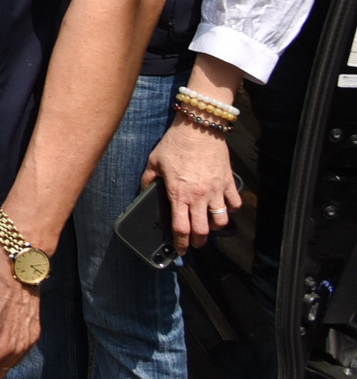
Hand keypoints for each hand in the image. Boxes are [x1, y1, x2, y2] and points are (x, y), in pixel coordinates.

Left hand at [143, 115, 241, 252]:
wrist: (198, 128)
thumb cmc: (175, 144)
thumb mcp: (154, 162)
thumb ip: (148, 179)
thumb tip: (143, 189)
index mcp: (178, 194)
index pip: (180, 228)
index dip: (180, 243)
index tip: (180, 250)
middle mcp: (198, 196)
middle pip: (202, 231)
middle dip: (198, 242)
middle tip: (195, 244)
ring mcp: (216, 190)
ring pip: (221, 221)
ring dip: (215, 228)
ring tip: (209, 227)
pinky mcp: (228, 182)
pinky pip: (235, 203)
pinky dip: (232, 209)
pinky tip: (225, 207)